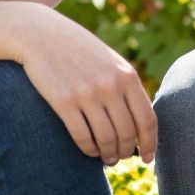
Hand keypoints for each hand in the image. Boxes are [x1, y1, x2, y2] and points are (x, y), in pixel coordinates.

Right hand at [16, 7, 157, 162]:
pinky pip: (82, 137)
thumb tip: (142, 124)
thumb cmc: (81, 52)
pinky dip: (89, 150)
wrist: (43, 35)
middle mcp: (110, 86)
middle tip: (122, 157)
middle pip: (127, 133)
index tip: (148, 158)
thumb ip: (127, 88)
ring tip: (108, 158)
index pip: (147, 119)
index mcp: (127, 76)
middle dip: (127, 152)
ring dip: (109, 155)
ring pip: (106, 139)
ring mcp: (87, 94)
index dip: (151, 143)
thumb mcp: (111, 63)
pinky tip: (90, 151)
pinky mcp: (64, 102)